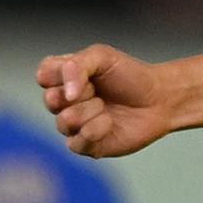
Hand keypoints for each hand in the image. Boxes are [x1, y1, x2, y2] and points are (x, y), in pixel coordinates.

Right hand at [37, 45, 178, 157]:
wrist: (159, 100)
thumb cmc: (131, 76)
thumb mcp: (102, 56)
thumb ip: (76, 65)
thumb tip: (66, 94)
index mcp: (64, 77)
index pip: (43, 76)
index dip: (63, 75)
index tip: (87, 73)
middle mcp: (64, 102)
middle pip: (51, 100)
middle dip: (80, 94)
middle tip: (99, 90)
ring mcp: (74, 125)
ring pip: (64, 122)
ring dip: (90, 111)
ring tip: (106, 108)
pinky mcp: (85, 145)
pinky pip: (76, 143)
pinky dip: (96, 130)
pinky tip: (110, 124)